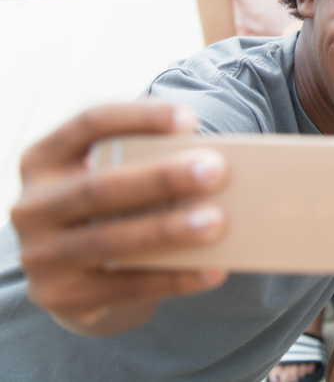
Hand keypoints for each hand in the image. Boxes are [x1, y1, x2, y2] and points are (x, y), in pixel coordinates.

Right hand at [11, 102, 230, 335]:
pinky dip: (173, 278)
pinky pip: (125, 287)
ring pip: (110, 241)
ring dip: (168, 231)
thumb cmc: (112, 210)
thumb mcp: (116, 180)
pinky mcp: (61, 297)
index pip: (89, 124)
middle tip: (216, 170)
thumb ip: (147, 167)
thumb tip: (212, 167)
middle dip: (161, 178)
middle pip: (100, 187)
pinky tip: (212, 270)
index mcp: (44, 158)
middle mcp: (32, 205)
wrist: (76, 279)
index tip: (191, 119)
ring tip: (218, 221)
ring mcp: (40, 255)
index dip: (140, 118)